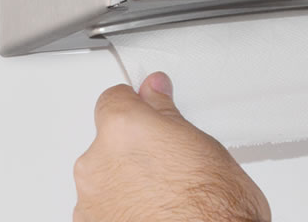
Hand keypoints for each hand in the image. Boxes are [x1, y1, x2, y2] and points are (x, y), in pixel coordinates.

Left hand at [73, 72, 269, 221]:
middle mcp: (97, 162)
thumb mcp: (205, 146)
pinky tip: (155, 214)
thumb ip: (168, 116)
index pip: (115, 99)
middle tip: (171, 163)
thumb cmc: (215, 207)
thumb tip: (156, 96)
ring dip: (128, 182)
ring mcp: (91, 199)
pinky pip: (104, 208)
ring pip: (106, 178)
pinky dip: (123, 210)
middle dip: (135, 149)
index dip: (137, 105)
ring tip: (167, 196)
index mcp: (124, 128)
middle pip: (109, 141)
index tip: (150, 109)